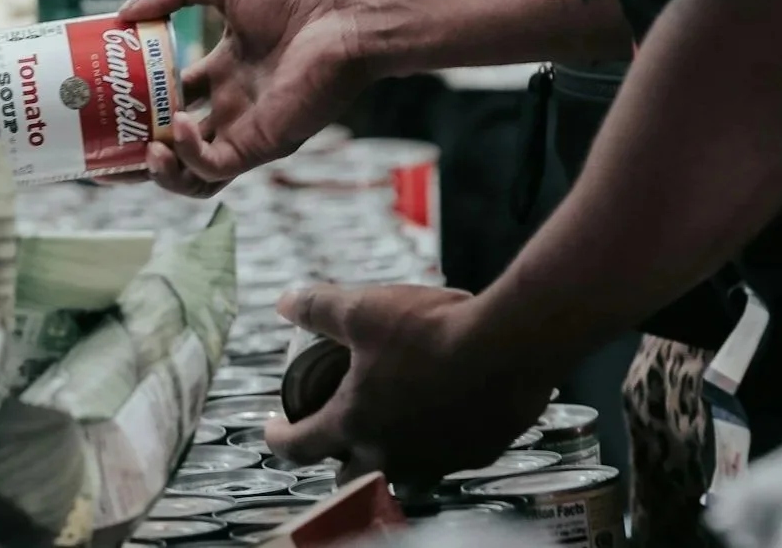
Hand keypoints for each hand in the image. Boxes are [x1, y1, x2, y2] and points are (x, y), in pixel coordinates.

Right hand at [119, 0, 374, 195]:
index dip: (135, 104)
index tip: (101, 98)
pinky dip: (189, 156)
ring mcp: (245, 130)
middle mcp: (231, 107)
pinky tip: (178, 128)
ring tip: (141, 152)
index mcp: (223, 73)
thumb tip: (123, 14)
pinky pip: (215, 167)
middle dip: (136, 154)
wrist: (345, 15)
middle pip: (174, 146)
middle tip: (102, 150)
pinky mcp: (261, 144)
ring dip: (160, 172)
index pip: (169, 98)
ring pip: (192, 175)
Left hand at [267, 285, 553, 485]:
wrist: (510, 346)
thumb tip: (285, 303)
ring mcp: (437, 460)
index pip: (300, 447)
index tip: (272, 431)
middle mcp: (392, 455)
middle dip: (336, 460)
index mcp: (355, 423)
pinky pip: (445, 460)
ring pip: (402, 477)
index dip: (278, 439)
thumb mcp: (361, 309)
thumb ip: (318, 307)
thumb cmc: (430, 330)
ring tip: (387, 430)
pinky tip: (439, 416)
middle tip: (333, 434)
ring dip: (388, 459)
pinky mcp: (477, 454)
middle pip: (349, 478)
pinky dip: (433, 444)